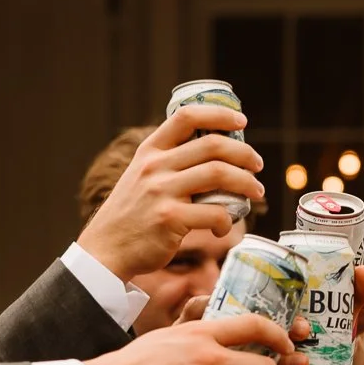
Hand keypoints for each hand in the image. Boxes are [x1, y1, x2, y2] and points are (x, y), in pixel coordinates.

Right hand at [78, 106, 265, 280]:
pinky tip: (224, 227)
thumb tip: (213, 154)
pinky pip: (214, 213)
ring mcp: (162, 192)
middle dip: (244, 153)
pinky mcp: (170, 219)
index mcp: (150, 151)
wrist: (105, 250)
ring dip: (247, 183)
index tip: (240, 121)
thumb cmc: (131, 215)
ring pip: (219, 174)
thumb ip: (168, 162)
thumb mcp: (141, 176)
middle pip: (213, 145)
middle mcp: (155, 166)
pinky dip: (227, 221)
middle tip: (257, 165)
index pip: (186, 116)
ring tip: (256, 191)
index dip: (218, 114)